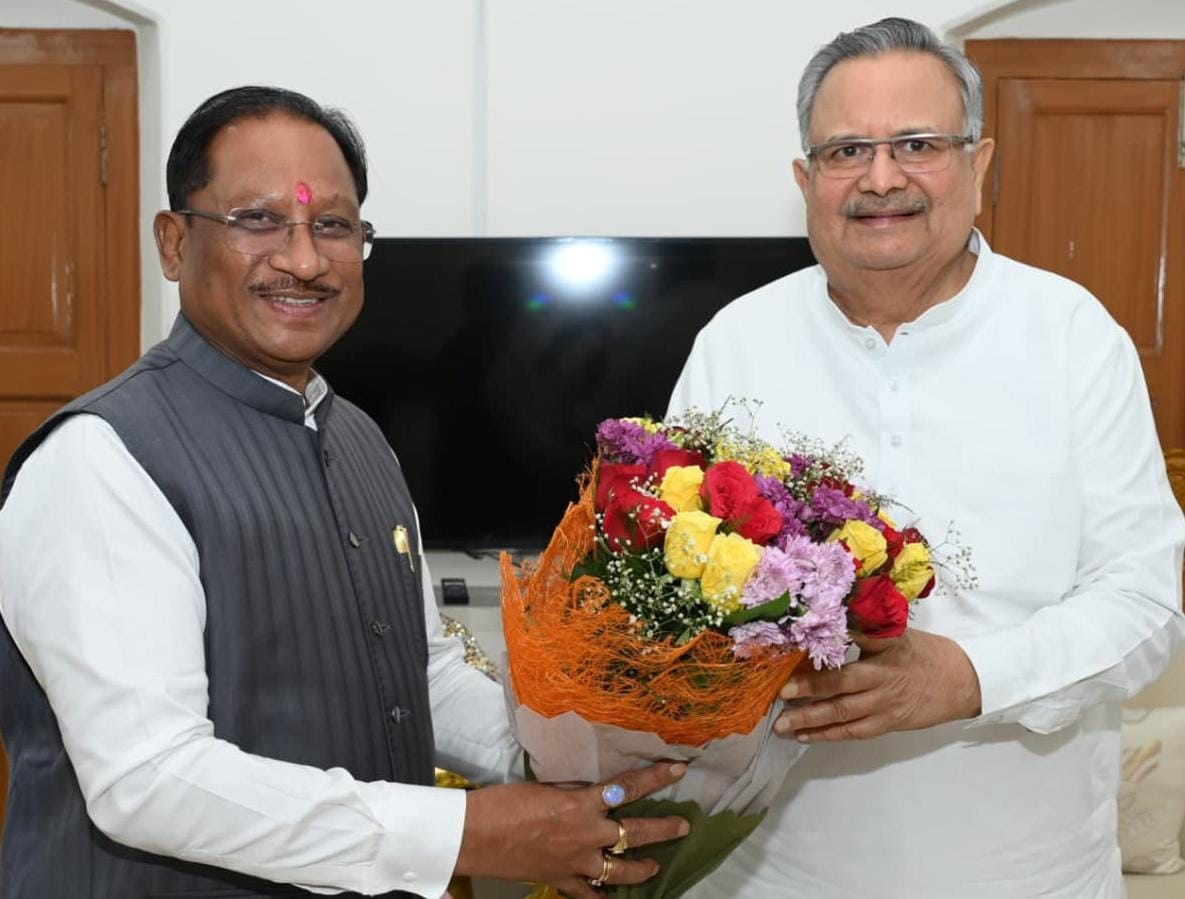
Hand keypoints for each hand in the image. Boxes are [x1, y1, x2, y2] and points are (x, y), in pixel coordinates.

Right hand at [455, 762, 689, 897]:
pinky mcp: (561, 879)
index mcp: (582, 803)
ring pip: (620, 868)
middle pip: (635, 832)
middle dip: (663, 828)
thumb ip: (574, 792)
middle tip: (682, 826)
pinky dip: (599, 895)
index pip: (628, 787)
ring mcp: (576, 861)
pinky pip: (587, 894)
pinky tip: (609, 895)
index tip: (679, 769)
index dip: (656, 777)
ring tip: (654, 866)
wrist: (477, 835)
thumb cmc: (505, 802)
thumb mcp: (546, 786)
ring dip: (641, 867)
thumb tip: (591, 792)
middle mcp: (586, 833)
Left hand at [774, 629, 981, 741]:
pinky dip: (827, 734)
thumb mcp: (897, 633)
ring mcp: (884, 702)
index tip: (798, 637)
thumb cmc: (924, 653)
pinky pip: (853, 731)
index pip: (855, 637)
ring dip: (809, 718)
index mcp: (886, 645)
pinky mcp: (887, 722)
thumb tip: (827, 621)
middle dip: (809, 687)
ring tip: (781, 722)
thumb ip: (865, 631)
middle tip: (781, 691)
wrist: (962, 681)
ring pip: (842, 712)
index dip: (827, 638)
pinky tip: (804, 735)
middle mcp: (883, 675)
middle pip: (842, 682)